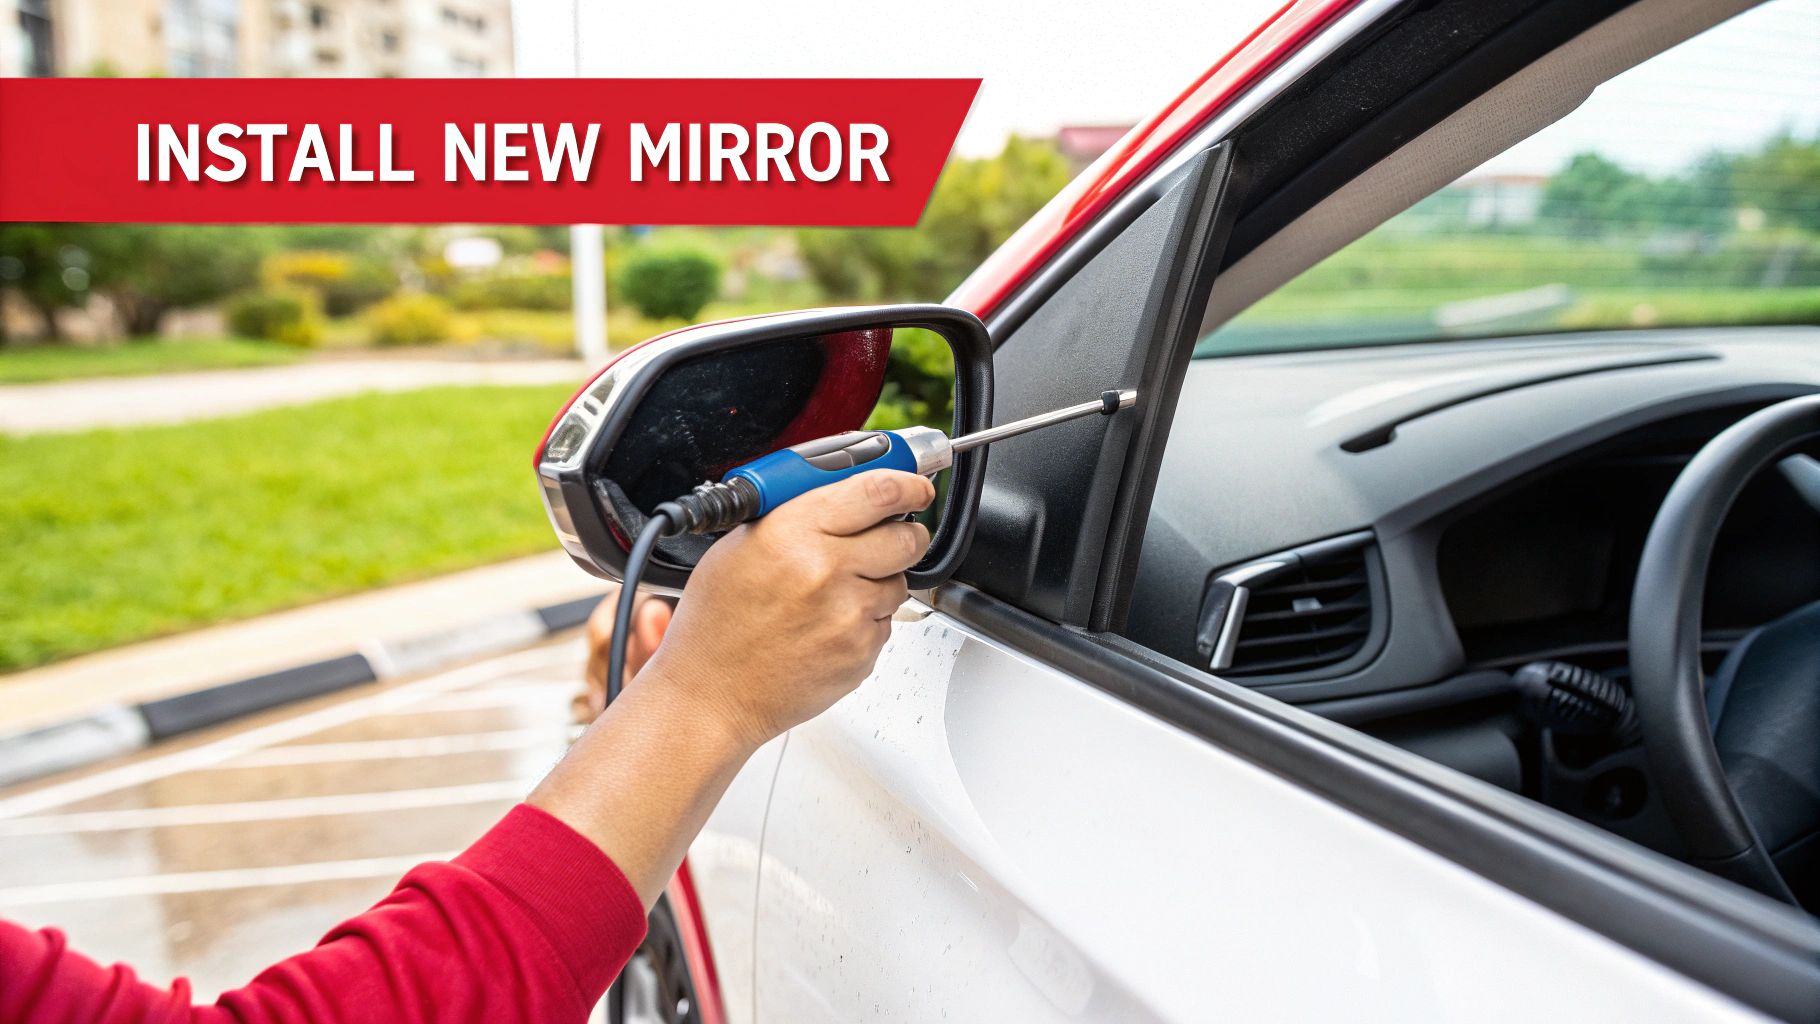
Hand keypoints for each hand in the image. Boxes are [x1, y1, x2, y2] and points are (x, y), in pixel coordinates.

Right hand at [530, 469, 932, 905]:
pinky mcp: (863, 653)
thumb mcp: (738, 546)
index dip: (908, 482)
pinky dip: (866, 619)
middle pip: (907, 536)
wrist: (711, 698)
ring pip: (899, 581)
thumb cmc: (716, 626)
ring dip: (878, 580)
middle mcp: (826, 571)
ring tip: (831, 593)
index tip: (916, 484)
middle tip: (888, 535)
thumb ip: (796, 513)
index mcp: (793, 533)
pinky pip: (886, 622)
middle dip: (903, 531)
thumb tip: (844, 489)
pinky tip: (826, 626)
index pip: (878, 490)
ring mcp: (850, 617)